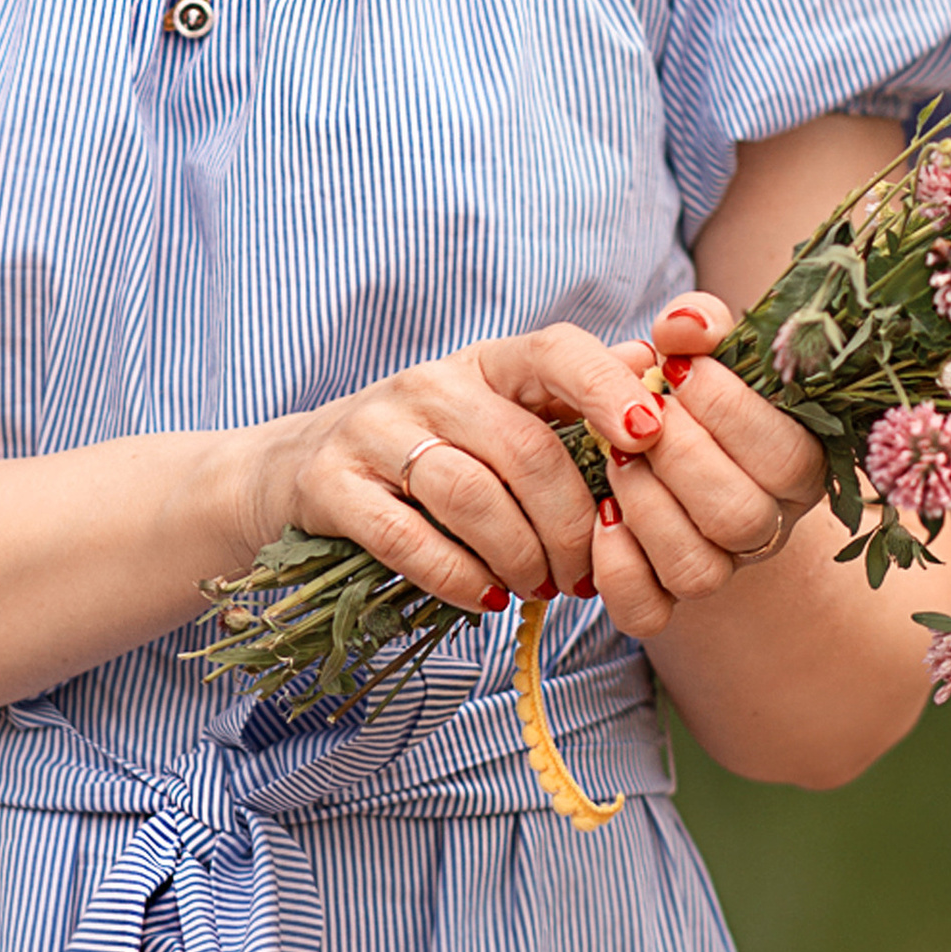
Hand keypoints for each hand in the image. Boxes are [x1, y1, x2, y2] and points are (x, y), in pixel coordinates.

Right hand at [249, 323, 672, 616]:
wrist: (293, 472)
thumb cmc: (426, 452)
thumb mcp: (498, 417)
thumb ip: (574, 404)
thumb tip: (657, 368)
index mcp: (486, 364)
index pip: (557, 351)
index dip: (608, 391)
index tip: (648, 440)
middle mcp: (431, 384)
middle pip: (526, 449)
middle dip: (570, 525)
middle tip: (582, 576)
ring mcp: (375, 431)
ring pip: (472, 496)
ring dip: (520, 559)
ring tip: (537, 590)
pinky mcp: (332, 484)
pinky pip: (408, 537)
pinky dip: (458, 577)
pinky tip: (485, 600)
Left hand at [590, 294, 828, 639]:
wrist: (661, 438)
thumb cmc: (690, 388)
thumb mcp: (704, 345)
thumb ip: (701, 324)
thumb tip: (683, 326)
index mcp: (799, 465)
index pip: (787, 454)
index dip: (729, 409)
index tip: (677, 367)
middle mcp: (766, 526)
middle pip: (740, 517)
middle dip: (679, 457)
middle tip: (641, 417)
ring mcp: (717, 568)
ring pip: (697, 569)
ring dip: (646, 506)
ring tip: (615, 457)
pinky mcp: (663, 599)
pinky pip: (647, 612)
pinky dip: (618, 568)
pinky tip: (602, 515)